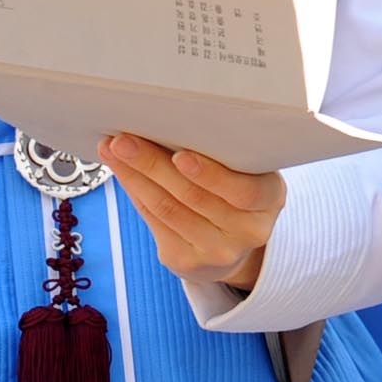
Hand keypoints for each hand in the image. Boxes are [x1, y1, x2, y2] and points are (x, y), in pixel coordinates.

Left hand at [99, 135, 285, 291]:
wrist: (234, 244)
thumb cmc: (235, 191)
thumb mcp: (245, 172)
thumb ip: (221, 154)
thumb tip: (167, 119)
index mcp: (269, 199)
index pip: (243, 191)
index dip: (211, 175)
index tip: (180, 156)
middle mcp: (248, 231)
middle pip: (193, 196)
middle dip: (153, 164)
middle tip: (124, 140)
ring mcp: (217, 251)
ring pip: (167, 208)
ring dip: (134, 176)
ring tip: (113, 150)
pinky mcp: (186, 262)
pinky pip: (154, 221)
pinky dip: (134, 191)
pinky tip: (122, 171)